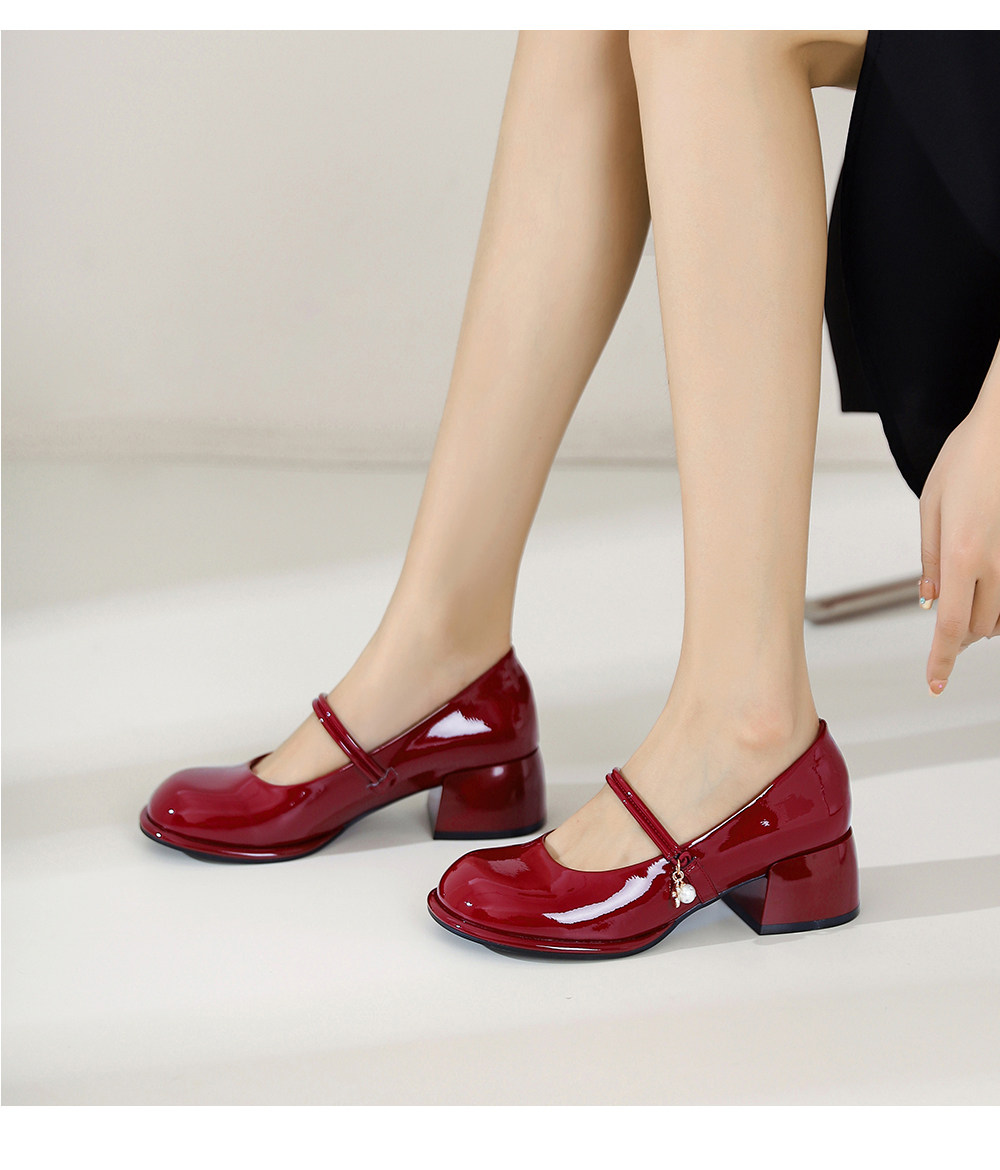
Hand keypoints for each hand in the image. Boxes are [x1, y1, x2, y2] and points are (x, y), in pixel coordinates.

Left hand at [918, 383, 999, 694]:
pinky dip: (996, 596)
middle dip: (960, 637)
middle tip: (944, 636)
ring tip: (961, 605)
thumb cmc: (966, 458)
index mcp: (963, 554)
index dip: (942, 660)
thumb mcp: (931, 506)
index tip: (935, 684)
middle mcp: (997, 562)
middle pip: (979, 626)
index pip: (952, 626)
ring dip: (980, 618)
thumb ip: (931, 558)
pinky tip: (981, 582)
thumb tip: (931, 601)